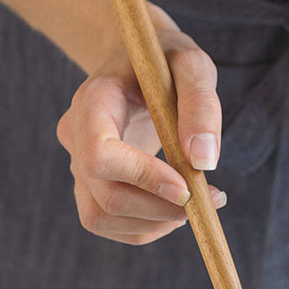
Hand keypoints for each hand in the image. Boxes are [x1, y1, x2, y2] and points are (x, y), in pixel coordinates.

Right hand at [56, 3, 225, 244]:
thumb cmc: (165, 61)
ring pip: (101, 217)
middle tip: (212, 199)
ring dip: (155, 224)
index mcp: (94, 100)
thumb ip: (201, 105)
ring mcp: (78, 163)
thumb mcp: (191, 65)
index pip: (99, 154)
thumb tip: (203, 160)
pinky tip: (178, 209)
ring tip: (200, 205)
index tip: (188, 186)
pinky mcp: (90, 184)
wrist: (135, 63)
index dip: (142, 177)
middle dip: (161, 208)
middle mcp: (76, 135)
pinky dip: (148, 227)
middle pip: (105, 195)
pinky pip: (109, 222)